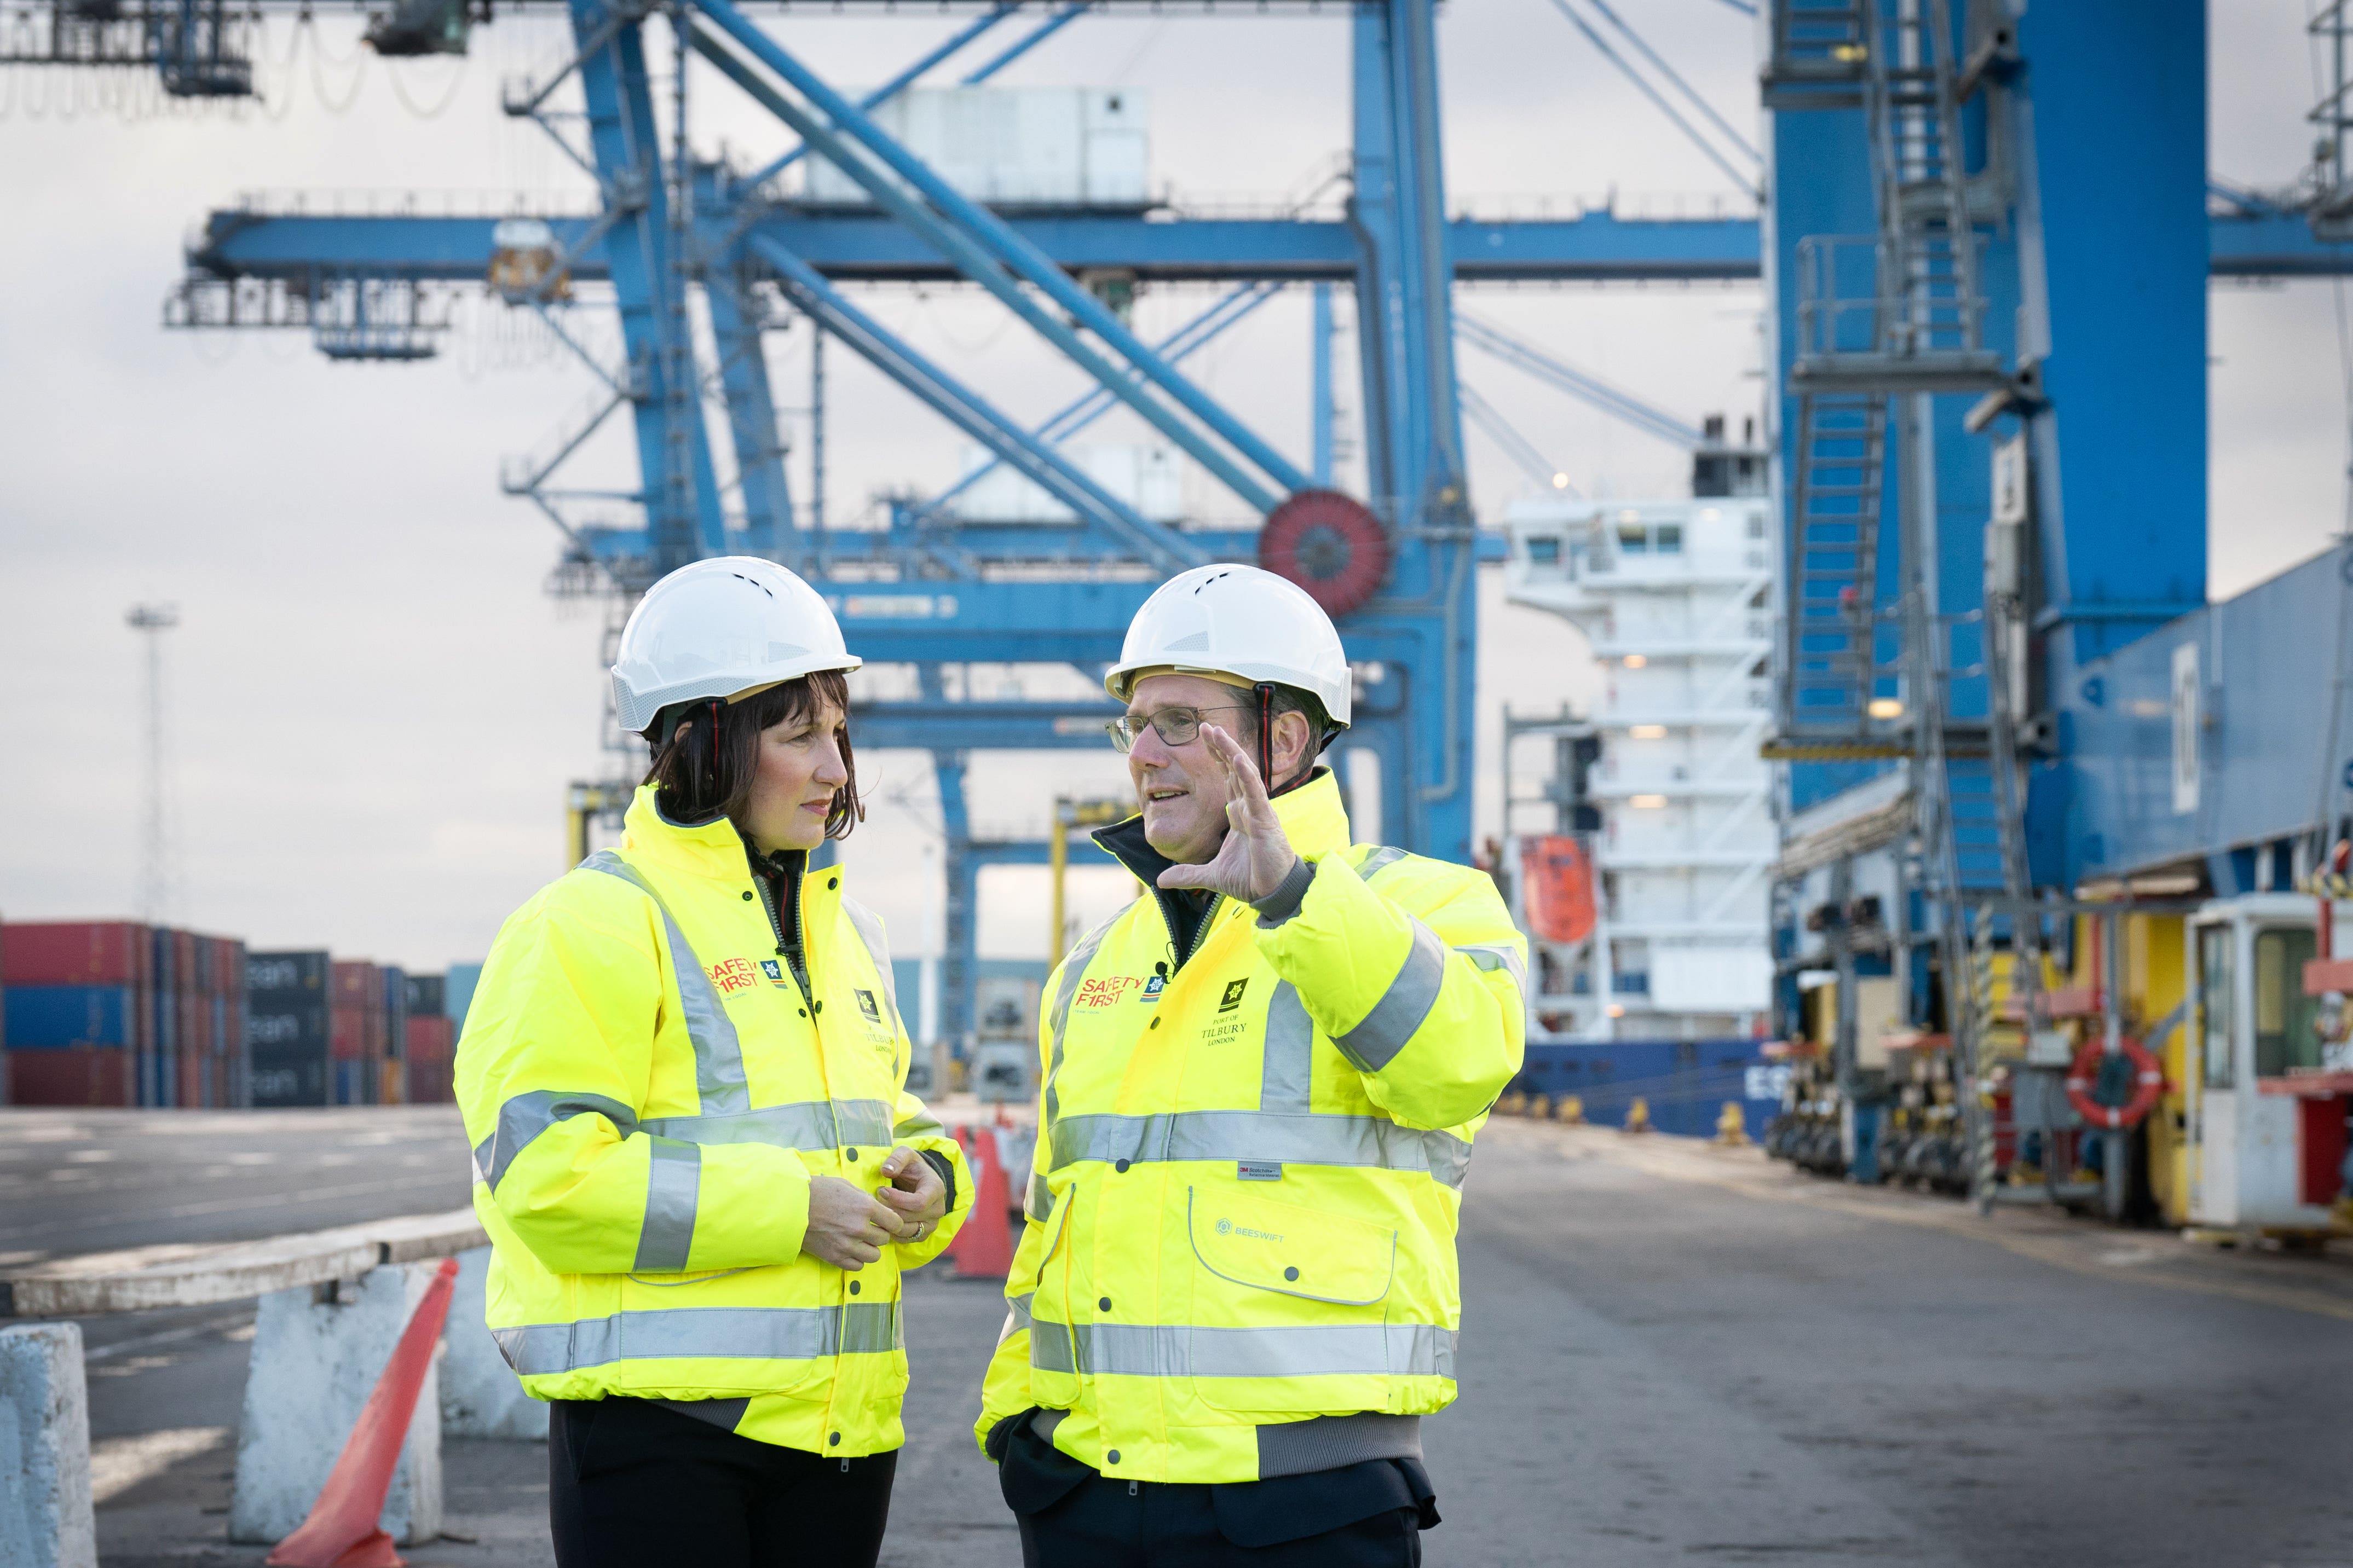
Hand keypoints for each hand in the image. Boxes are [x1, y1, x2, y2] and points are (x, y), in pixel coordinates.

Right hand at [800, 1176, 902, 1270]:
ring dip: (870, 1248)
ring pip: (874, 1255)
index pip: (895, 1222)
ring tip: (860, 1241)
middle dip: (880, 1234)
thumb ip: (864, 1198)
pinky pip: (857, 1266)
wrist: (790, 1206)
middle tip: (870, 1229)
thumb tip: (876, 1207)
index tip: (889, 1223)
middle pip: (884, 1239)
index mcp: (865, 1207)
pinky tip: (850, 1250)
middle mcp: (860, 1228)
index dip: (894, 1222)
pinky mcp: (835, 1257)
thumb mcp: (845, 1186)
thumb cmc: (817, 1191)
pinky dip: (856, 1259)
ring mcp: (847, 1245)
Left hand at [876, 1145, 948, 1240]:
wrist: (919, 1179)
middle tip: (875, 1200)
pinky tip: (884, 1219)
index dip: (897, 1199)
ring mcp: (932, 1223)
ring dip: (889, 1222)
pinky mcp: (923, 1233)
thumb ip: (896, 1159)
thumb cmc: (911, 1166)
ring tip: (878, 1210)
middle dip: (890, 1210)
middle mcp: (938, 1209)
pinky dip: (892, 1232)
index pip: (919, 1203)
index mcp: (936, 1189)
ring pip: (907, 1231)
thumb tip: (886, 1171)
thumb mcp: (905, 1154)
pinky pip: (906, 1239)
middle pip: (910, 1218)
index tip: (881, 1190)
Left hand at [1155, 723, 1298, 902]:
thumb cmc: (1251, 879)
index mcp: (1238, 815)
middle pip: (1234, 769)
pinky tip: (1238, 757)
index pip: (1226, 778)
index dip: (1217, 758)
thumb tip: (1160, 879)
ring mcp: (1258, 811)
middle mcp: (1249, 807)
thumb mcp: (1210, 875)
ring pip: (1244, 774)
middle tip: (1206, 725)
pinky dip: (1247, 774)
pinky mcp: (1265, 819)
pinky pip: (1255, 792)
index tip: (1204, 738)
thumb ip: (1187, 874)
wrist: (1272, 893)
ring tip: (1217, 731)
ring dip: (1231, 751)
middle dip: (1220, 746)